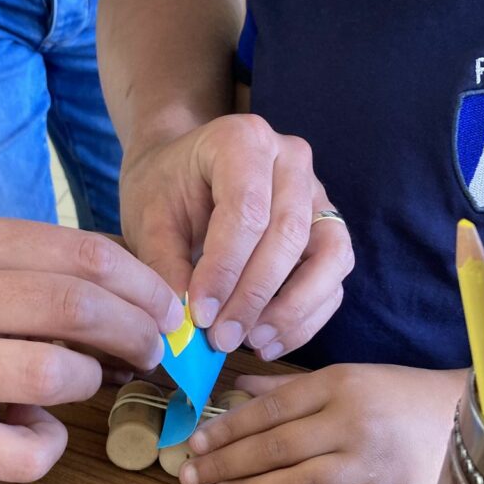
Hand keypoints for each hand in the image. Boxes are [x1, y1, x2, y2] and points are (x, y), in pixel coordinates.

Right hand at [0, 217, 182, 480]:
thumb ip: (40, 278)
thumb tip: (139, 310)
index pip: (85, 255)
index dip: (146, 286)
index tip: (169, 311)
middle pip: (79, 306)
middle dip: (140, 332)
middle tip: (154, 351)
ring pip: (55, 371)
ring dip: (94, 381)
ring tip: (91, 383)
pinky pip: (24, 451)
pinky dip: (49, 446)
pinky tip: (36, 433)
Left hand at [119, 114, 353, 358]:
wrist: (181, 173)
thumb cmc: (164, 190)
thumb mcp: (149, 219)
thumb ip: (165, 266)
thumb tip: (183, 323)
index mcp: (243, 140)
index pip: (247, 211)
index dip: (225, 269)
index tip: (200, 315)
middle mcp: (291, 160)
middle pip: (289, 235)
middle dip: (255, 296)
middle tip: (222, 338)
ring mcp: (317, 194)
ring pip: (329, 257)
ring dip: (293, 310)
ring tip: (253, 343)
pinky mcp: (328, 230)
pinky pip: (334, 279)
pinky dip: (306, 317)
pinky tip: (268, 341)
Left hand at [179, 365, 465, 483]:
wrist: (459, 417)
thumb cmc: (392, 393)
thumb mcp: (342, 376)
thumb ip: (286, 388)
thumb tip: (232, 392)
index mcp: (339, 385)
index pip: (270, 410)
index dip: (227, 428)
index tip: (196, 442)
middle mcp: (353, 423)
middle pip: (277, 448)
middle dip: (226, 464)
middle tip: (190, 476)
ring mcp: (372, 464)